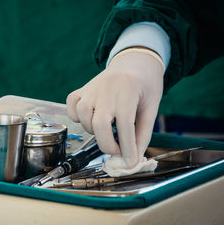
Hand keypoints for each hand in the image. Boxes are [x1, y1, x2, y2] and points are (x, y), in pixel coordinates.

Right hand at [66, 48, 163, 166]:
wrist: (134, 62)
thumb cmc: (146, 85)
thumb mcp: (152, 107)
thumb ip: (143, 133)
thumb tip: (133, 158)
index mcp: (127, 91)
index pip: (125, 126)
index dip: (127, 148)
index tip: (130, 162)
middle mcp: (105, 89)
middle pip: (99, 124)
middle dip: (108, 145)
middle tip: (118, 151)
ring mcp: (91, 88)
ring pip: (83, 116)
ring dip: (93, 131)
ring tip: (106, 131)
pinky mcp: (81, 89)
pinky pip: (72, 107)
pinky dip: (77, 117)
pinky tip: (90, 119)